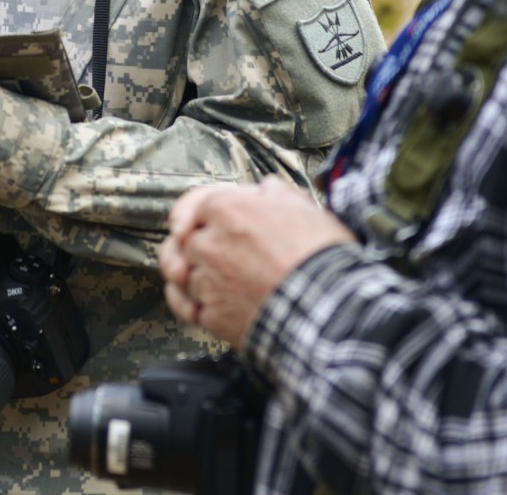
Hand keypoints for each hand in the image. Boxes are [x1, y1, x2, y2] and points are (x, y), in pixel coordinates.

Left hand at [159, 175, 356, 348]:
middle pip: (185, 240)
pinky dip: (187, 302)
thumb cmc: (316, 256)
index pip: (197, 202)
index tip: (197, 216)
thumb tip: (267, 191)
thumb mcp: (301, 206)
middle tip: (201, 245)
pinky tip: (193, 300)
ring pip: (182, 274)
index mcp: (228, 209)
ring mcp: (208, 282)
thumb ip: (274, 193)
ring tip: (189, 273)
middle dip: (193, 242)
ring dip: (187, 272)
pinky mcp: (212, 315)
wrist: (324, 308)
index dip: (198, 208)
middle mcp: (209, 244)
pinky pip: (186, 306)